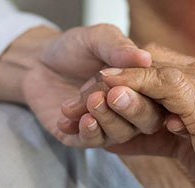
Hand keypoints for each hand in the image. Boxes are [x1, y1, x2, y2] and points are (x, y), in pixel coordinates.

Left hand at [0, 24, 150, 144]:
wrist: (37, 62)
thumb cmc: (73, 48)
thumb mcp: (97, 38)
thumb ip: (119, 48)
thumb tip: (144, 58)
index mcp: (141, 85)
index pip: (157, 95)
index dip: (147, 90)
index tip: (130, 79)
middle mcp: (130, 109)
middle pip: (146, 121)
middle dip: (132, 110)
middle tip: (114, 96)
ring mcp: (108, 126)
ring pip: (120, 134)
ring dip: (106, 119)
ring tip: (90, 101)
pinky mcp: (83, 137)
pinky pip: (92, 142)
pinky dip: (87, 132)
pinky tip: (77, 119)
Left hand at [65, 44, 194, 187]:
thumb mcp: (185, 148)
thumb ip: (157, 134)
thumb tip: (116, 136)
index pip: (163, 63)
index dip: (128, 73)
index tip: (95, 89)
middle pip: (156, 61)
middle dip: (117, 75)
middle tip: (84, 92)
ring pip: (158, 70)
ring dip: (120, 81)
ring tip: (89, 95)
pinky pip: (166, 87)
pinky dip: (136, 88)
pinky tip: (112, 98)